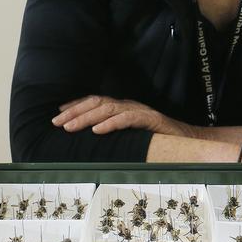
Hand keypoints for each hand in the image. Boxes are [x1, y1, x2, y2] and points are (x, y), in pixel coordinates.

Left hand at [52, 95, 195, 136]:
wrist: (186, 139)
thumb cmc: (155, 138)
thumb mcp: (130, 134)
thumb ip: (114, 131)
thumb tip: (89, 139)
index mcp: (122, 106)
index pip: (95, 101)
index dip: (75, 105)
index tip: (58, 112)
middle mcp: (128, 105)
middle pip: (96, 102)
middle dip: (74, 111)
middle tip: (55, 122)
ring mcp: (138, 110)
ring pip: (107, 109)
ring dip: (86, 117)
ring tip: (69, 126)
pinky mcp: (149, 119)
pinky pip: (127, 119)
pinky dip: (110, 124)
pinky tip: (97, 131)